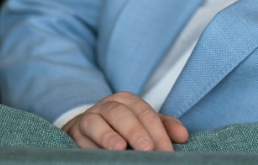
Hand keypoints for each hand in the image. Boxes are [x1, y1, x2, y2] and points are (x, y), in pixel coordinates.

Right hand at [61, 91, 188, 150]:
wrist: (86, 129)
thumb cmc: (122, 128)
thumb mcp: (143, 125)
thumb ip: (163, 128)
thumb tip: (183, 136)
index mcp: (128, 101)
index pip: (146, 114)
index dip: (158, 133)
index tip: (167, 153)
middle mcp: (108, 105)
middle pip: (122, 114)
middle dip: (135, 131)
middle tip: (147, 149)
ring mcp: (89, 118)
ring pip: (97, 123)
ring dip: (108, 137)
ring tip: (120, 148)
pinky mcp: (73, 132)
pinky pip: (80, 137)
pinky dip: (89, 146)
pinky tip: (99, 155)